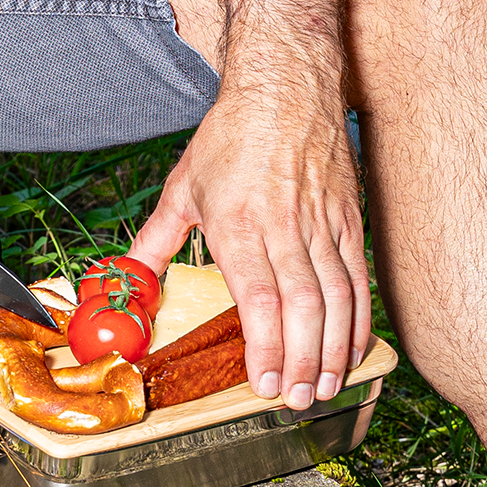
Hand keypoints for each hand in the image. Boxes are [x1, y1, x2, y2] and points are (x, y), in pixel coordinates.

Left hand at [128, 80, 368, 409]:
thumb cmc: (231, 136)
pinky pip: (358, 277)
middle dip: (302, 362)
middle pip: (302, 307)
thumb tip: (127, 280)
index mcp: (239, 221)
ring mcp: (322, 223)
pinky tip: (352, 348)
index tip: (265, 384)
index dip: (267, 347)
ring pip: (338, 297)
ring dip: (333, 349)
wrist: (284, 87)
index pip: (259, 297)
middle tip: (297, 399)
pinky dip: (359, 318)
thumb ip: (155, 241)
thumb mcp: (182, 187)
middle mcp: (285, 226)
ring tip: (325, 386)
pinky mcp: (349, 218)